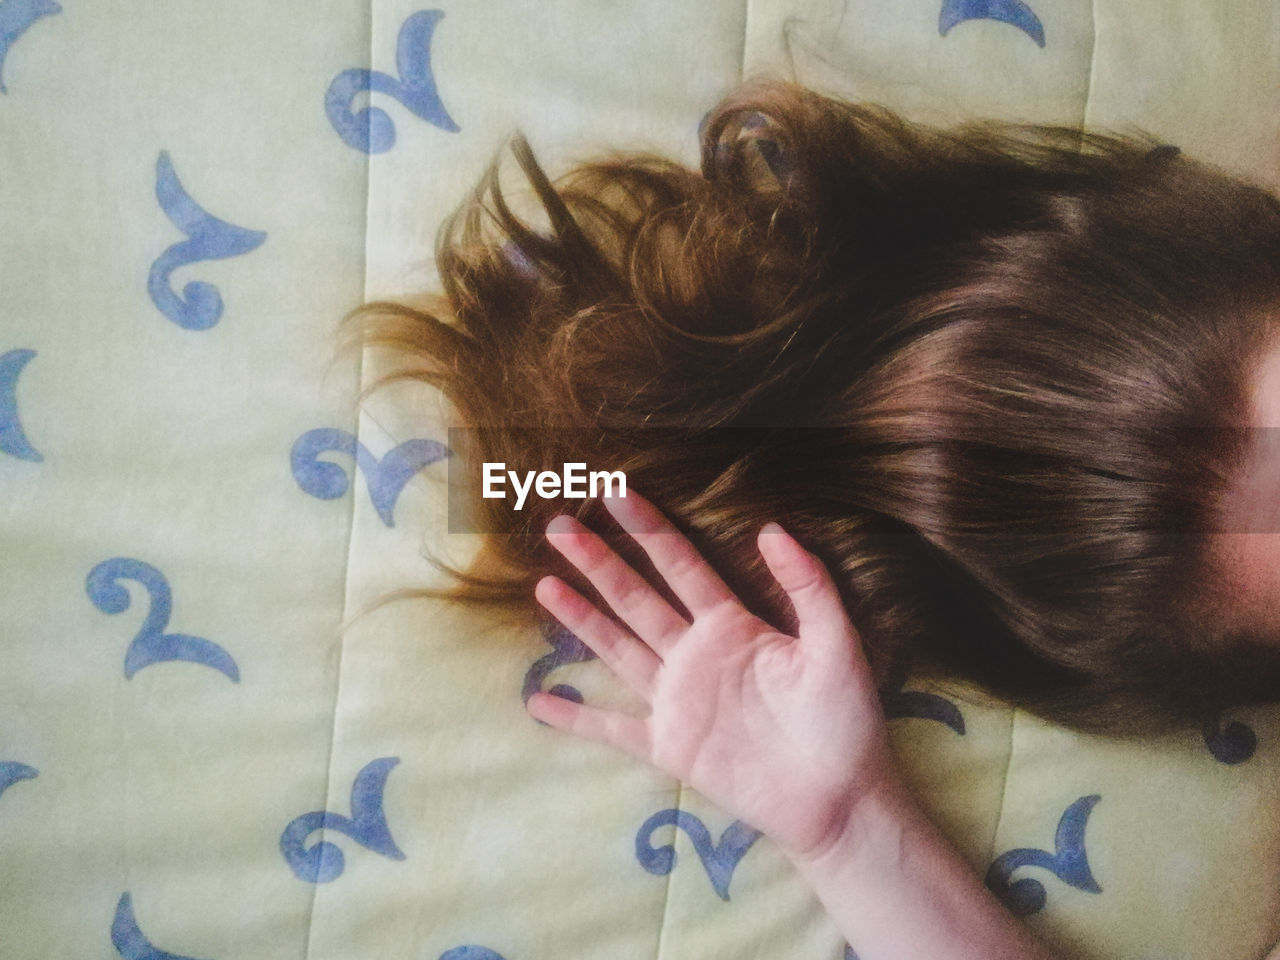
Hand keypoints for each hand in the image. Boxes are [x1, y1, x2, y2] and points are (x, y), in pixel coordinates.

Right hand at [526, 491, 894, 860]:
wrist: (840, 799)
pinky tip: (540, 702)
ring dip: (581, 618)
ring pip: (618, 648)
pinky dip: (576, 717)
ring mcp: (678, 700)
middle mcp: (696, 654)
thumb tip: (771, 528)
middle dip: (598, 562)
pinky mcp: (669, 747)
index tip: (616, 492)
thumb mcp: (837, 645)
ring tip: (544, 585)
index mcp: (733, 626)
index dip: (648, 529)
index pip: (681, 565)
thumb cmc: (845, 720)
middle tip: (560, 526)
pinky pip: (612, 729)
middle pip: (637, 598)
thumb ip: (809, 587)